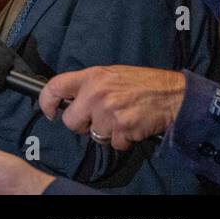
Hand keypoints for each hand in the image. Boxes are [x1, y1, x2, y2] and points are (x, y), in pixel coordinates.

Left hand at [39, 66, 185, 150]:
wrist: (173, 94)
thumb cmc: (142, 83)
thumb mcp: (110, 74)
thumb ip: (89, 85)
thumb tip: (70, 100)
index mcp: (91, 76)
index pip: (55, 87)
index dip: (46, 102)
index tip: (49, 112)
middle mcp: (96, 94)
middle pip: (70, 121)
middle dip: (81, 125)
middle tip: (96, 120)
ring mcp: (109, 112)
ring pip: (94, 135)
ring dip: (106, 133)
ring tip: (121, 120)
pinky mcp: (124, 128)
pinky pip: (114, 144)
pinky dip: (123, 140)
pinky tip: (132, 127)